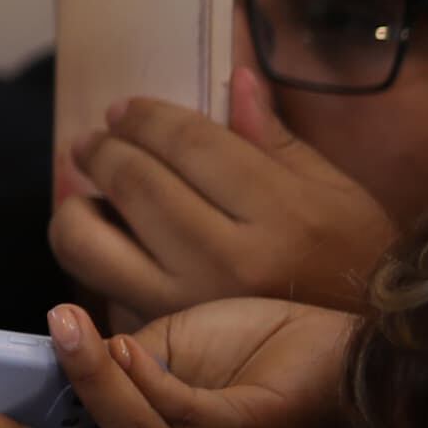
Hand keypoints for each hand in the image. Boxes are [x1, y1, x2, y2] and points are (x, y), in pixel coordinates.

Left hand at [51, 70, 396, 320]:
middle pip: (136, 184)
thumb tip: (236, 78)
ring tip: (89, 189)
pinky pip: (97, 282)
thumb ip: (275, 138)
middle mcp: (229, 260)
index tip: (124, 110)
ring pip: (88, 242)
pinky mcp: (160, 330)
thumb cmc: (349, 257)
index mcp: (283, 213)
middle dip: (103, 150)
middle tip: (96, 141)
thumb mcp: (332, 191)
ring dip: (76, 205)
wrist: (352, 350)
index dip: (147, 119)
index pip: (191, 145)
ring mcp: (187, 302)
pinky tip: (107, 233)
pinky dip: (90, 252)